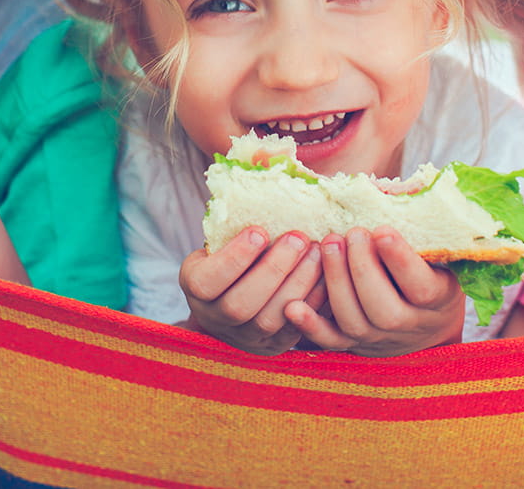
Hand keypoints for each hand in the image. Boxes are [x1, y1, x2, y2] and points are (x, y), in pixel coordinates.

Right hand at [180, 228, 324, 355]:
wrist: (238, 293)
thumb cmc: (235, 252)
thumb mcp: (223, 237)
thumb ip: (237, 220)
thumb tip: (267, 177)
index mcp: (195, 286)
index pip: (206, 282)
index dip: (234, 258)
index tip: (260, 230)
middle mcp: (214, 318)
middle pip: (240, 305)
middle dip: (273, 269)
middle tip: (299, 237)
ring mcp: (244, 337)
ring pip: (269, 321)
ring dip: (298, 284)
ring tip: (317, 251)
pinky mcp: (272, 346)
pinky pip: (294, 330)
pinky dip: (313, 301)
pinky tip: (327, 274)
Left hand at [283, 226, 465, 356]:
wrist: (423, 321)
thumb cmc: (428, 269)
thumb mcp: (436, 252)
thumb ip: (418, 228)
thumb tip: (394, 189)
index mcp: (437, 299)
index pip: (421, 287)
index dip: (401, 261)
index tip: (382, 230)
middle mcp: (409, 324)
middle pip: (384, 310)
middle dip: (363, 269)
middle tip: (351, 233)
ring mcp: (379, 338)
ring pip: (355, 322)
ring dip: (337, 284)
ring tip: (328, 244)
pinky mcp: (353, 344)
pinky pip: (331, 342)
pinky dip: (311, 326)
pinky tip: (292, 305)